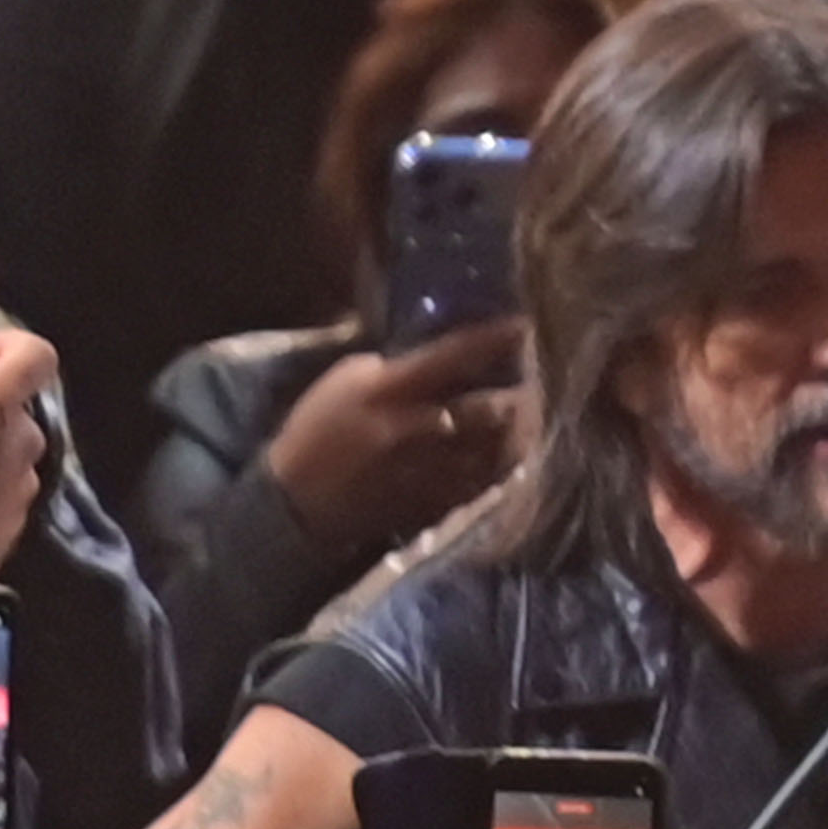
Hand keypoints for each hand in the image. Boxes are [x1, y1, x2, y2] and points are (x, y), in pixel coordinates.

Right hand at [261, 321, 529, 549]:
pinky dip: (495, 471)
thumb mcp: (344, 380)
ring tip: (523, 421)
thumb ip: (392, 367)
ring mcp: (425, 471)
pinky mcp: (428, 503)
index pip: (450, 357)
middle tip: (532, 384)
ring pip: (489, 450)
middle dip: (514, 395)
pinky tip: (501, 459)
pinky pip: (478, 486)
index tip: (522, 325)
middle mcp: (414, 429)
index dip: (490, 340)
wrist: (296, 500)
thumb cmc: (315, 429)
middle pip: (484, 409)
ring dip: (511, 434)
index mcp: (388, 390)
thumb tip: (434, 355)